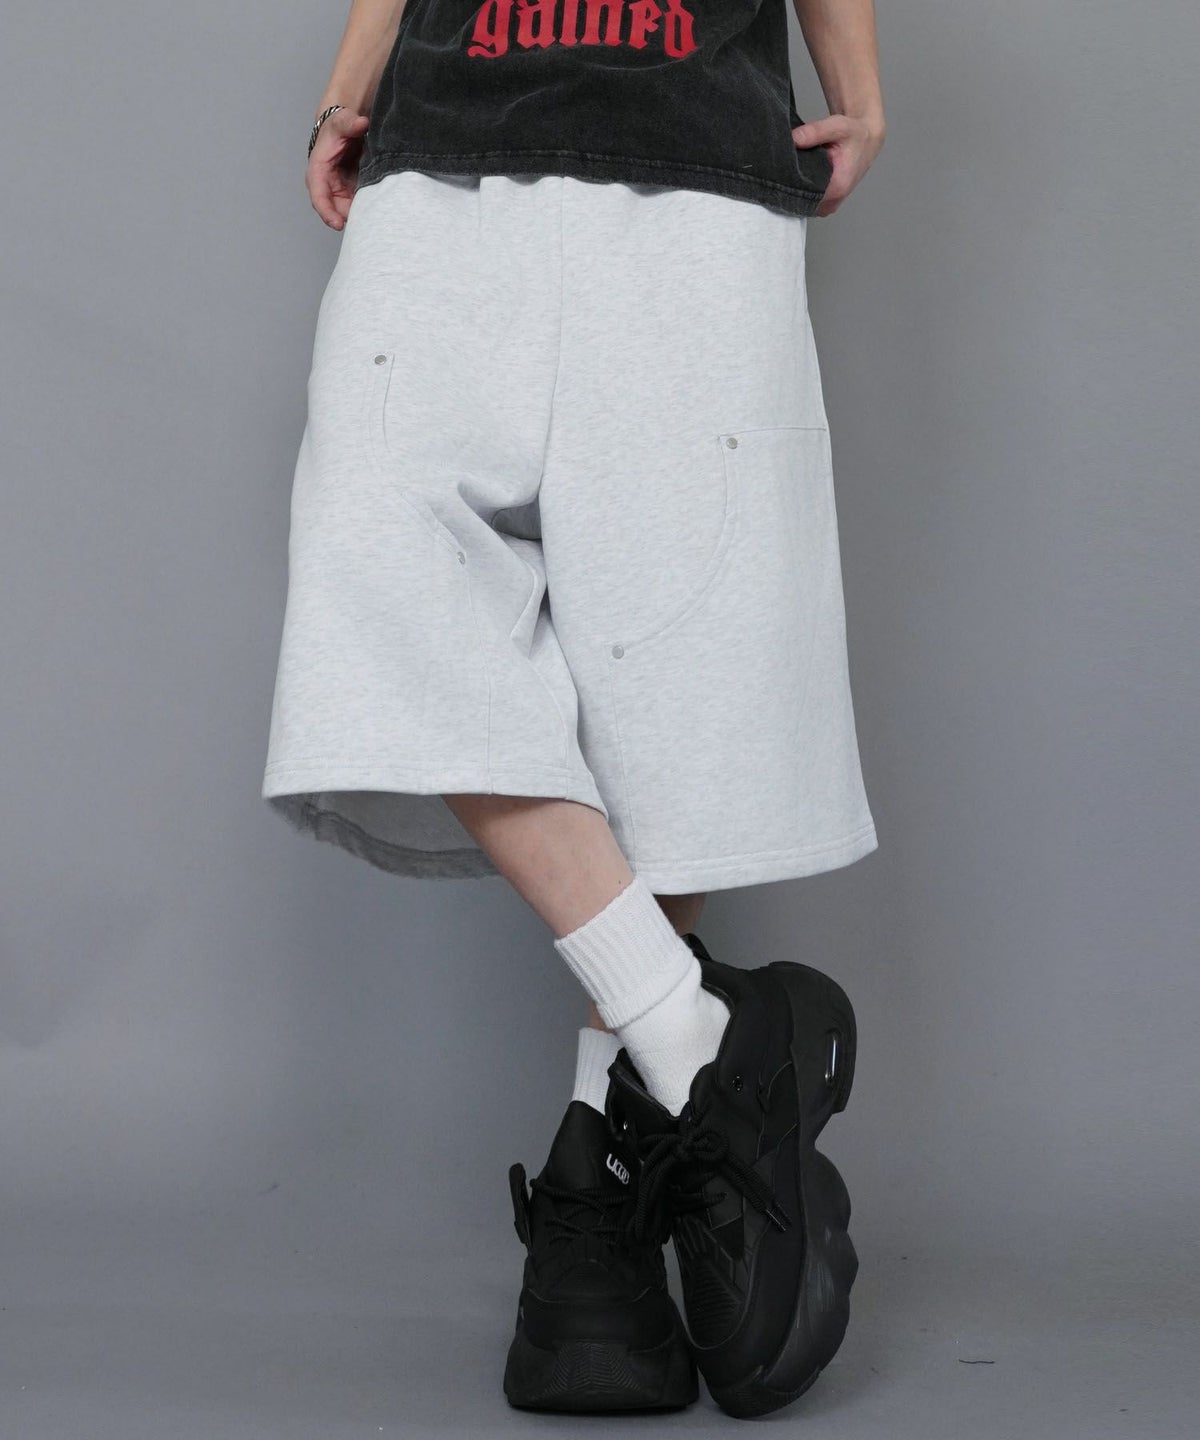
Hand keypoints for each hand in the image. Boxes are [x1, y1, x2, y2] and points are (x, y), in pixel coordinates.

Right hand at [307, 109, 371, 229]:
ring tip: (376, 220)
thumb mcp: (342, 121)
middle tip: (366, 226)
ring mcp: (341, 191)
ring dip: (361, 216)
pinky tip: (381, 212)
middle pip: (336, 210)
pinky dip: (369, 209)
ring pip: (349, 211)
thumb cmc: (338, 126)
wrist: (347, 128)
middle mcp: (328, 186)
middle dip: (350, 219)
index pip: (319, 197)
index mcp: (319, 172)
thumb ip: (350, 123)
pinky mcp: (353, 192)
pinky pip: (360, 205)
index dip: (327, 212)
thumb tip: (362, 123)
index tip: (338, 224)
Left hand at [791, 113, 885, 217]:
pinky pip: (809, 201)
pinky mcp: (828, 202)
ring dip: (798, 188)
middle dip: (793, 185)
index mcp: (838, 188)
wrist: (866, 139)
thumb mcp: (837, 126)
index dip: (791, 184)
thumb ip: (816, 131)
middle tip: (789, 167)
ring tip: (798, 169)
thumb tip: (795, 138)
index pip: (804, 197)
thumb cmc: (854, 134)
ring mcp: (830, 204)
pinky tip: (804, 174)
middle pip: (802, 201)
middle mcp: (834, 200)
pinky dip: (804, 189)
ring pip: (805, 203)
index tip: (783, 171)